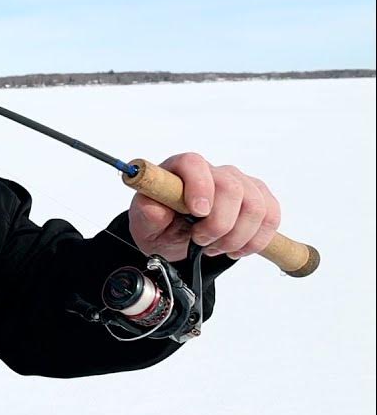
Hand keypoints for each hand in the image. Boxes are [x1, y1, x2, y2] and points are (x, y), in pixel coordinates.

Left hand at [128, 152, 280, 261]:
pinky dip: (255, 240)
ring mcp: (241, 183)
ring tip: (214, 248)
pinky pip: (271, 217)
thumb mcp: (144, 223)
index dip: (200, 187)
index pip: (195, 164)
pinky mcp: (260, 199)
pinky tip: (235, 249)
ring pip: (256, 206)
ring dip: (236, 236)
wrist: (175, 236)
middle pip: (232, 188)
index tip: (197, 213)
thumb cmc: (160, 223)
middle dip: (219, 223)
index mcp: (181, 169)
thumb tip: (155, 208)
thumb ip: (147, 213)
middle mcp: (214, 171)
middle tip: (200, 241)